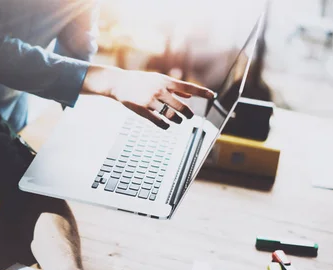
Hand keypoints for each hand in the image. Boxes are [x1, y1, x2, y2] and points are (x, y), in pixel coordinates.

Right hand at [82, 66, 214, 129]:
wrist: (119, 82)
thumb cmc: (140, 80)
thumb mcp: (158, 80)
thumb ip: (174, 88)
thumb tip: (189, 96)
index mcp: (166, 81)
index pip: (188, 87)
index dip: (202, 92)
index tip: (213, 96)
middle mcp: (160, 90)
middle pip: (181, 106)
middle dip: (188, 114)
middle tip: (189, 116)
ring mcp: (151, 100)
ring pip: (170, 115)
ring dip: (177, 120)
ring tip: (178, 121)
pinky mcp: (142, 110)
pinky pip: (158, 121)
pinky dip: (165, 125)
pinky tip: (167, 125)